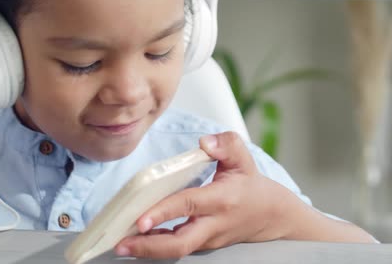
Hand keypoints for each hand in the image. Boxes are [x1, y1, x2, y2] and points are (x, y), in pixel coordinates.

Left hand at [114, 131, 295, 258]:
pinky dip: (155, 246)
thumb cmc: (251, 186)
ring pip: (176, 250)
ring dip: (147, 249)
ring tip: (120, 244)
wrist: (271, 215)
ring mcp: (207, 239)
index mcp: (221, 199)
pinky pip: (177, 248)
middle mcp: (213, 224)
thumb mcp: (243, 159)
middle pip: (180, 242)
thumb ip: (226, 144)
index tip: (141, 219)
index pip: (188, 205)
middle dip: (149, 246)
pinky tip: (136, 241)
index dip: (163, 212)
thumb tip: (205, 142)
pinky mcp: (202, 245)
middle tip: (121, 243)